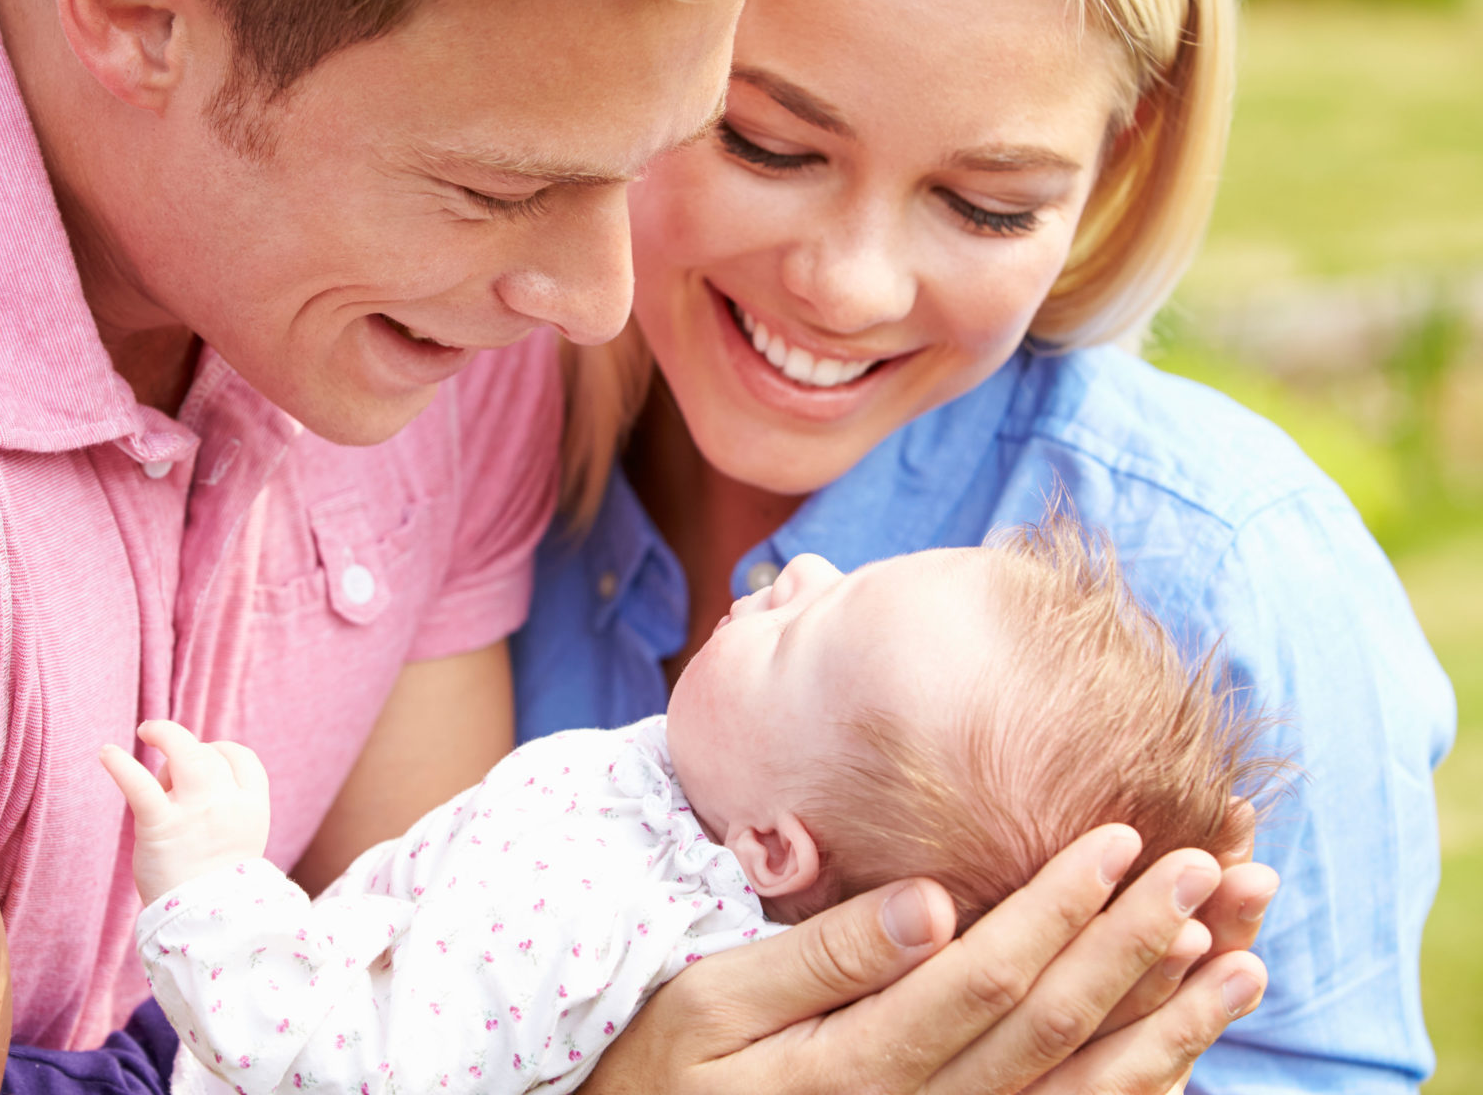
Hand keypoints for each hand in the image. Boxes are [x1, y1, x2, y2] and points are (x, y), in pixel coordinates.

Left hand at [100, 720, 271, 903]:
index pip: (240, 757)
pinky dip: (120, 765)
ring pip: (184, 753)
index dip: (220, 751)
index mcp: (253, 807)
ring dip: (165, 736)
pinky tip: (105, 753)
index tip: (204, 759)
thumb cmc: (214, 885)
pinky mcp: (160, 825)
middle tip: (168, 758)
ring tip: (146, 731)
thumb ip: (224, 806)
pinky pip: (140, 785)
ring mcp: (195, 812)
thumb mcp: (238, 839)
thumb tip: (183, 772)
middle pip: (209, 753)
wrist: (205, 925)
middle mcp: (227, 803)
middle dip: (189, 751)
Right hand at [577, 824, 1269, 1094]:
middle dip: (1138, 945)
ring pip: (1078, 1091)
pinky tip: (1187, 1046)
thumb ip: (820, 955)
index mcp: (850, 1068)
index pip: (983, 978)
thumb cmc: (660, 1060)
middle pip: (1050, 1032)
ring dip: (1169, 1026)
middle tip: (1214, 867)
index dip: (1060, 907)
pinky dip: (1136, 1086)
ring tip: (1246, 958)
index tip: (1125, 836)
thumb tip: (931, 901)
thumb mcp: (709, 1000)